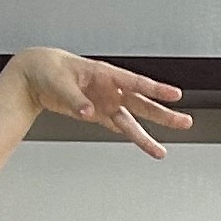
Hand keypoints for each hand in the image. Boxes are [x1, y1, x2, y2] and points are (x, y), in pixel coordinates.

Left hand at [11, 47, 191, 156]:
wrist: (37, 74)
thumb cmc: (49, 70)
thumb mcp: (60, 83)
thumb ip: (75, 100)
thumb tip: (88, 111)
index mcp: (104, 74)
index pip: (135, 82)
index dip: (155, 89)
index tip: (174, 95)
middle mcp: (110, 89)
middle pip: (142, 103)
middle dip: (162, 114)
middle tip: (184, 122)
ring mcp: (105, 101)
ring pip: (132, 120)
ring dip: (146, 134)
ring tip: (160, 150)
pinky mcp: (98, 112)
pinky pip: (117, 126)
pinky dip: (128, 135)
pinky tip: (142, 143)